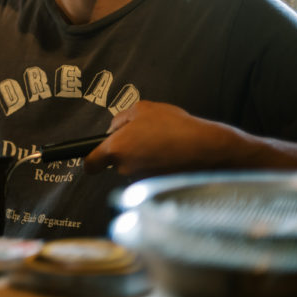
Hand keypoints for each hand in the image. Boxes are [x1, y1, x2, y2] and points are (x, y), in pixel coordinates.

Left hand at [84, 100, 241, 176]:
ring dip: (143, 158)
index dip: (90, 162)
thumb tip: (113, 130)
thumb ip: (121, 119)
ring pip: (135, 168)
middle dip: (127, 152)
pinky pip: (150, 175)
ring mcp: (141, 180)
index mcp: (116, 149)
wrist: (206, 148)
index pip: (91, 164)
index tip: (93, 161)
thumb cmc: (173, 126)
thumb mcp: (142, 109)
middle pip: (116, 163)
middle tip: (146, 137)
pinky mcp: (156, 187)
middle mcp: (125, 168)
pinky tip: (171, 155)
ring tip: (163, 144)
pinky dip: (157, 167)